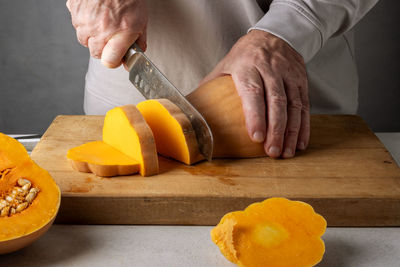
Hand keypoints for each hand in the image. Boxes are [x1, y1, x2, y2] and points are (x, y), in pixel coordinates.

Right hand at [66, 0, 146, 67]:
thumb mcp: (141, 21)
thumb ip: (138, 42)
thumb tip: (133, 59)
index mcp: (118, 33)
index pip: (109, 62)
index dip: (114, 61)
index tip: (117, 56)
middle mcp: (99, 29)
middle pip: (95, 53)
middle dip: (104, 48)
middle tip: (112, 36)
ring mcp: (84, 20)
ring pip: (84, 39)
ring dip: (93, 35)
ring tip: (103, 22)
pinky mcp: (74, 10)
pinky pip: (76, 23)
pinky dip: (84, 21)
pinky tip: (95, 12)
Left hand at [200, 30, 308, 157]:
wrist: (273, 35)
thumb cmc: (244, 56)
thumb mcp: (225, 65)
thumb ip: (211, 87)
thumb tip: (192, 111)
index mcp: (248, 66)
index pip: (253, 92)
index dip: (255, 115)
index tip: (256, 137)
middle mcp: (271, 69)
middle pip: (276, 101)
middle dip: (276, 129)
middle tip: (272, 152)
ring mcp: (288, 75)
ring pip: (294, 105)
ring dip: (291, 132)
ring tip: (285, 153)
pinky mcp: (301, 80)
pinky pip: (305, 105)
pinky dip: (303, 126)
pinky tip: (299, 142)